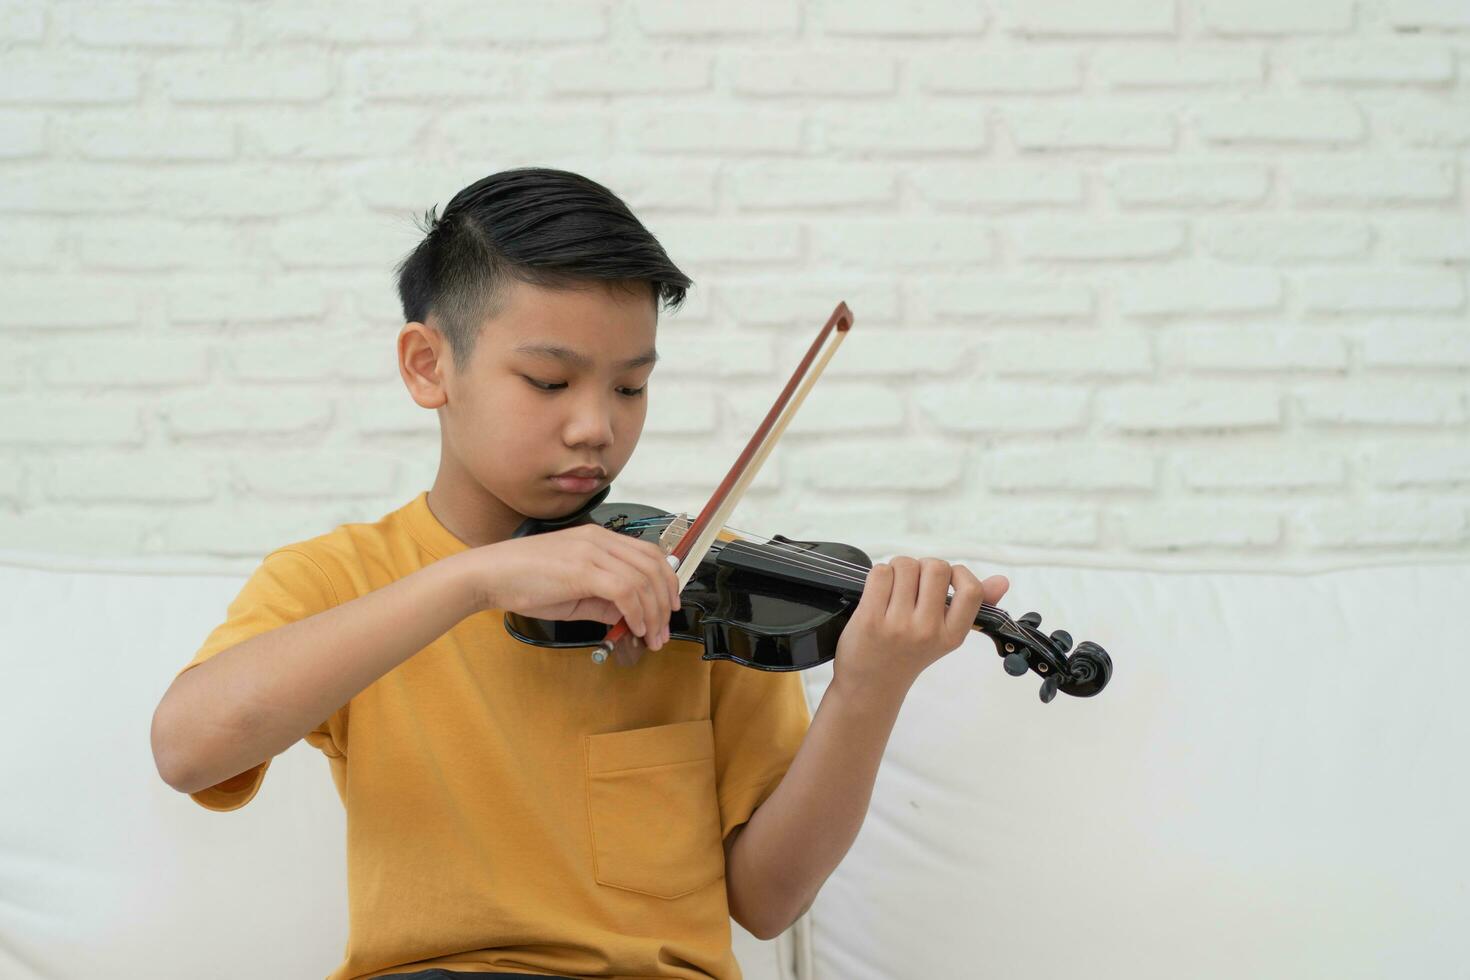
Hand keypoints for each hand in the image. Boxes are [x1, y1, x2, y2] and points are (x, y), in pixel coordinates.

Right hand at [466, 525, 681, 650]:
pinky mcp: (582, 570)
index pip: (649, 554)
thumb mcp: (572, 592)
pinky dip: (636, 612)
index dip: (666, 582)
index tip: (668, 608)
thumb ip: (603, 601)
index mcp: (598, 538)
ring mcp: (591, 552)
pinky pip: (625, 591)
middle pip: (653, 567)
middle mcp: (599, 539)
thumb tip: (628, 616)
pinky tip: (634, 628)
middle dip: (665, 602)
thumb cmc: (523, 581)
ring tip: (651, 637)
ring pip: (643, 580)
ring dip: (653, 614)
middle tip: (664, 630)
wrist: (489, 575)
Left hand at [832, 557, 1008, 695]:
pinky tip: (879, 591)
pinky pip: (880, 573)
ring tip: (895, 587)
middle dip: (924, 566)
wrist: (873, 685)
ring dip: (899, 568)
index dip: (959, 573)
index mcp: (952, 635)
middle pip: (936, 567)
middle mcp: (927, 630)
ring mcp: (897, 624)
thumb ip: (972, 605)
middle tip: (914, 583)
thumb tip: (1003, 581)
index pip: (971, 591)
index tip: (946, 580)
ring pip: (905, 565)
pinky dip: (880, 574)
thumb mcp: (945, 635)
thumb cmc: (909, 653)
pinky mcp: (869, 618)